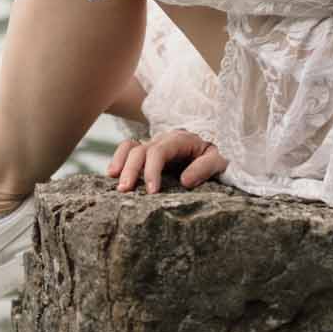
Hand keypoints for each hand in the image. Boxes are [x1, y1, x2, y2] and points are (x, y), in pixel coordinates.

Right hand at [108, 128, 227, 193]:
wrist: (216, 147)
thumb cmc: (217, 154)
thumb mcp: (219, 160)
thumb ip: (204, 168)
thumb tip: (184, 182)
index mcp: (180, 140)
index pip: (159, 151)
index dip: (152, 170)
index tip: (152, 191)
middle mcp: (163, 140)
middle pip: (140, 150)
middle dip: (131, 170)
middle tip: (125, 191)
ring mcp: (154, 145)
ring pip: (130, 147)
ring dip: (120, 163)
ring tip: (114, 182)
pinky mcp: (150, 154)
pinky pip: (129, 150)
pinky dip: (119, 159)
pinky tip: (113, 174)